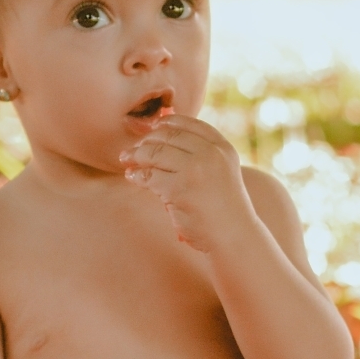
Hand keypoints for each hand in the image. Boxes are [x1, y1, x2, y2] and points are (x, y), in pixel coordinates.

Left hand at [120, 116, 256, 251]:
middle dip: (147, 140)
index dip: (168, 122)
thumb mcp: (222, 172)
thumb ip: (202, 155)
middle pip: (169, 136)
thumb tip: (165, 138)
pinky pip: (150, 176)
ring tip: (126, 159)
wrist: (233, 236)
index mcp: (223, 148)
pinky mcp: (179, 189)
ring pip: (155, 153)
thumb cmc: (224, 208)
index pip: (190, 124)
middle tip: (133, 148)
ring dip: (136, 155)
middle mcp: (210, 154)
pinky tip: (131, 176)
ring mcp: (195, 170)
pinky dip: (137, 174)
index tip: (153, 127)